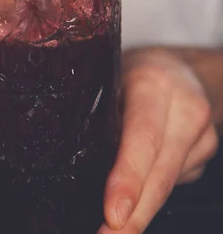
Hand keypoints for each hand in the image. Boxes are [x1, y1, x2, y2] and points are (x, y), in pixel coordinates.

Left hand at [99, 48, 219, 233]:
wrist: (177, 66)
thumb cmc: (134, 72)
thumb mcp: (111, 78)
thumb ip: (101, 114)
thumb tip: (76, 162)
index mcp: (155, 84)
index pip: (143, 138)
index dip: (129, 179)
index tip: (113, 214)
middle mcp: (186, 108)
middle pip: (161, 172)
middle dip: (135, 215)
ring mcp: (203, 132)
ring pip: (169, 183)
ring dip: (141, 210)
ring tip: (113, 228)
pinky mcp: (207, 150)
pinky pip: (175, 180)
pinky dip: (152, 192)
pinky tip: (135, 195)